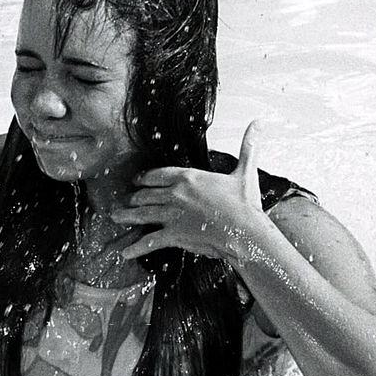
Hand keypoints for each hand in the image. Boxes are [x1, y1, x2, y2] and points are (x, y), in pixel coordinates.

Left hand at [112, 120, 266, 261]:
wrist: (245, 231)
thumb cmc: (246, 204)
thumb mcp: (246, 171)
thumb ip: (249, 146)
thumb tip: (259, 123)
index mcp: (189, 177)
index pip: (159, 174)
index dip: (145, 178)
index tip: (137, 180)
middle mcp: (176, 194)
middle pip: (147, 194)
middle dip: (134, 197)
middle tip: (126, 200)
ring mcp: (172, 215)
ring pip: (143, 214)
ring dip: (127, 216)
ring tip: (115, 217)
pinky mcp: (174, 235)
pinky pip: (149, 241)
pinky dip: (135, 247)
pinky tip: (124, 252)